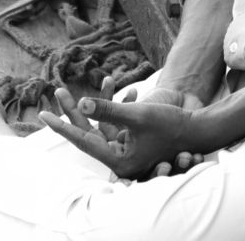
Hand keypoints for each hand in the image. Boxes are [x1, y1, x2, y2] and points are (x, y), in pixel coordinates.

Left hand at [39, 87, 199, 180]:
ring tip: (80, 85)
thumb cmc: (172, 125)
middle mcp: (121, 157)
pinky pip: (117, 119)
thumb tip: (82, 102)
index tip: (44, 115)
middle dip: (74, 109)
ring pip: (101, 123)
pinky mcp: (135, 137)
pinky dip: (115, 102)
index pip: (84, 140)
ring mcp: (128, 147)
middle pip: (89, 131)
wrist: (200, 129)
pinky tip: (116, 86)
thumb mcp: (138, 115)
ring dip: (94, 102)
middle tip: (57, 91)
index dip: (63, 125)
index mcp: (119, 160)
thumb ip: (109, 109)